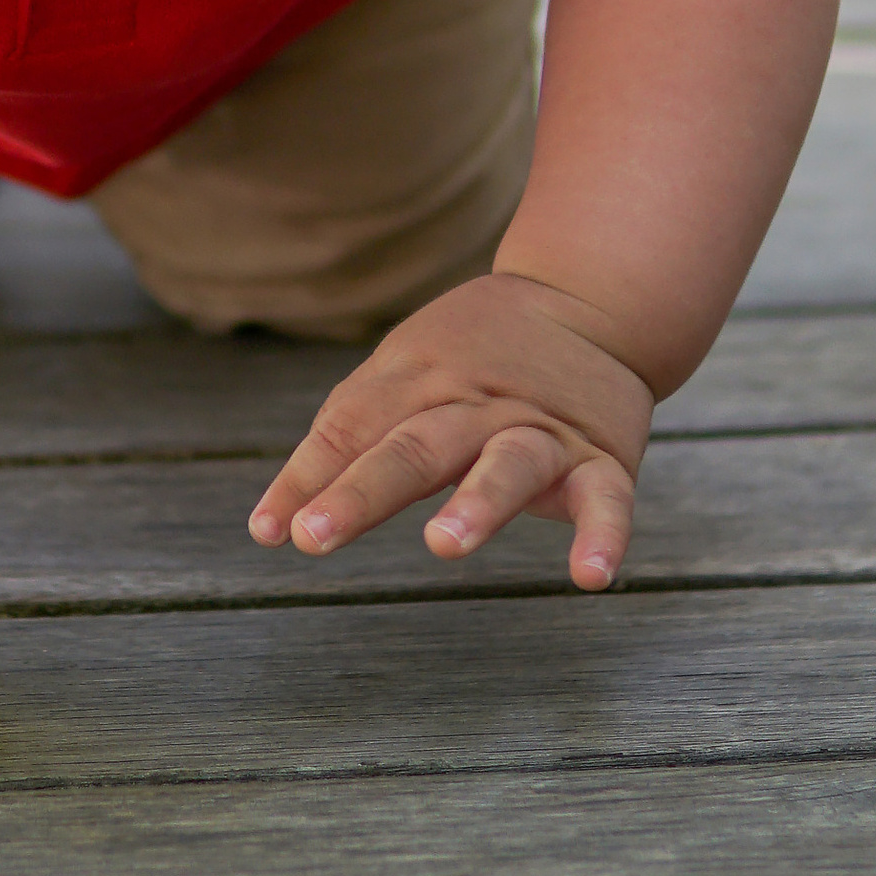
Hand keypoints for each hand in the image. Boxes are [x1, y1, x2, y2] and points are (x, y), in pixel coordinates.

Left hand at [247, 272, 654, 587]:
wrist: (589, 299)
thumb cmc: (473, 354)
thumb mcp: (404, 370)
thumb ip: (347, 436)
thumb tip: (274, 525)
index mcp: (419, 378)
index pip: (353, 428)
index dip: (308, 477)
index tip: (270, 529)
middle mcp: (475, 404)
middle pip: (414, 448)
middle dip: (362, 492)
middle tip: (315, 535)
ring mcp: (540, 431)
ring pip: (506, 465)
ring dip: (476, 504)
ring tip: (442, 545)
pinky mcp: (601, 460)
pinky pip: (606, 500)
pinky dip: (603, 536)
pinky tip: (590, 576)